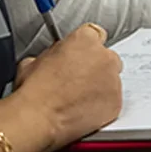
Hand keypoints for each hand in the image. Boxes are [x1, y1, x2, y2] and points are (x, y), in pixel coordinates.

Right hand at [13, 23, 122, 148]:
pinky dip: (102, 106)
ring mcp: (112, 80)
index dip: (86, 48)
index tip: (82, 57)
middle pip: (107, 57)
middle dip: (96, 67)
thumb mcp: (35, 59)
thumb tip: (53, 59)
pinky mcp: (115, 102)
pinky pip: (112, 101)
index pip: (95, 34)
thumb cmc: (35, 90)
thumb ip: (52, 53)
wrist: (38, 117)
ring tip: (79, 98)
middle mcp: (104, 56)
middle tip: (79, 80)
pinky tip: (84, 110)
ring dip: (100, 86)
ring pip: (111, 80)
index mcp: (85, 39)